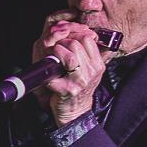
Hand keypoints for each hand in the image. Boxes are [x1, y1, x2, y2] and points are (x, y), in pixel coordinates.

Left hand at [32, 11, 106, 125]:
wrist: (76, 112)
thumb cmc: (78, 88)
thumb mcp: (88, 70)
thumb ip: (85, 55)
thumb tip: (72, 35)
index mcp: (98, 64)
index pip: (88, 38)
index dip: (72, 34)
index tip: (62, 39)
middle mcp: (93, 71)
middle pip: (77, 44)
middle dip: (61, 42)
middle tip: (54, 48)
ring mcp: (82, 81)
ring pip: (70, 57)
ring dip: (56, 53)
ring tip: (52, 58)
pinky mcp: (69, 91)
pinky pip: (55, 78)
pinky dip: (48, 77)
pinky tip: (48, 78)